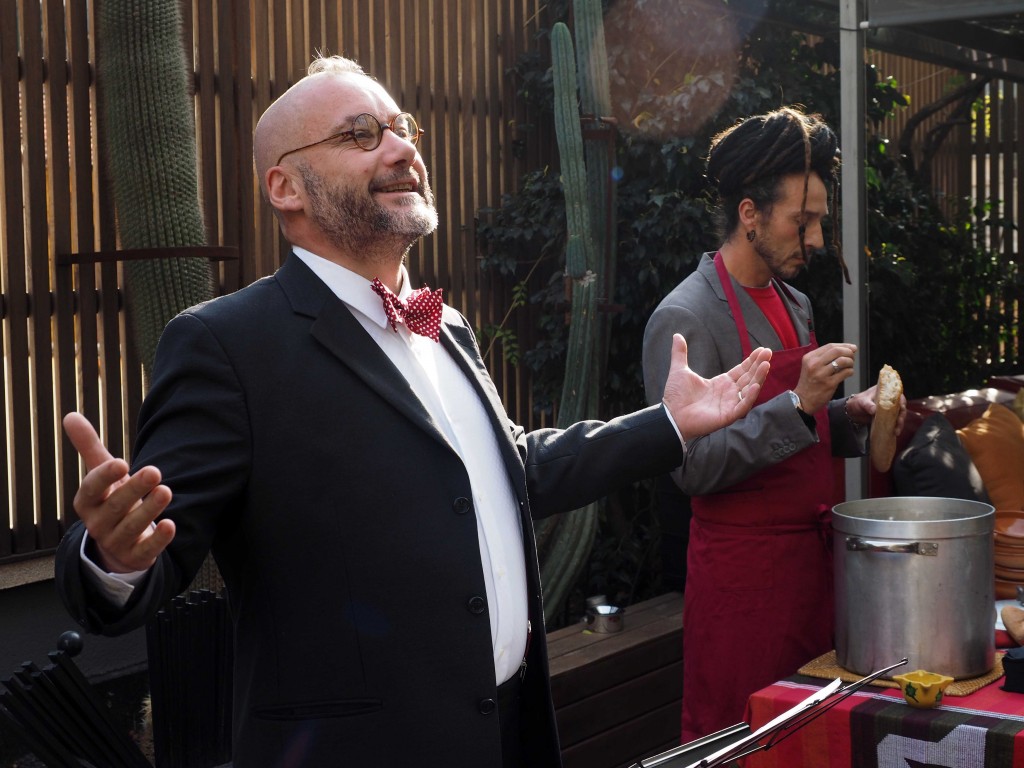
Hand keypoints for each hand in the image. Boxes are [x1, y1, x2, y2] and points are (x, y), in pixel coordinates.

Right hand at [63, 412, 174, 573]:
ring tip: (166, 491)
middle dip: (134, 489)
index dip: (104, 476)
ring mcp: (116, 542)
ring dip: (149, 510)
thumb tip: (70, 415)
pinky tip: (171, 525)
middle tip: (155, 471)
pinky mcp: (135, 557)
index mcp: (87, 501)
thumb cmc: (111, 500)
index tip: (121, 462)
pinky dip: (158, 539)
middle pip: (116, 506)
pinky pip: (146, 550)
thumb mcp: (100, 476)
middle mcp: (98, 523)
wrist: (118, 543)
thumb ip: (89, 447)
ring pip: (131, 526)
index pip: (91, 488)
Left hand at [662, 334, 771, 440]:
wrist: (670, 415)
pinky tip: (755, 385)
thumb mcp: (680, 370)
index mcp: (721, 383)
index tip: (761, 350)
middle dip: (759, 365)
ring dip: (759, 377)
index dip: (752, 360)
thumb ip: (680, 353)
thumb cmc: (675, 396)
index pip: (741, 370)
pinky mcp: (727, 416)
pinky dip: (749, 396)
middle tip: (768, 352)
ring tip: (766, 364)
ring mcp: (729, 405)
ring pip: (749, 390)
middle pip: (749, 377)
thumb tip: (677, 335)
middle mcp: (728, 394)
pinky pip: (742, 406)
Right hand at [793, 342, 857, 413]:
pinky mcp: (829, 384)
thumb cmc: (810, 383)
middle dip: (849, 352)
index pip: (830, 346)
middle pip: (837, 351)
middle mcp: (814, 364)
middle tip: (852, 356)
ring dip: (850, 362)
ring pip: (842, 361)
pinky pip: (845, 372)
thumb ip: (824, 357)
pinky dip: (850, 371)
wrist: (803, 400)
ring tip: (850, 366)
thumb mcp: (810, 366)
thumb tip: (846, 349)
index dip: (844, 345)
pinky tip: (848, 373)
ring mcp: (821, 374)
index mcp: (809, 358)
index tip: (851, 347)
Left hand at [845, 386, 908, 433]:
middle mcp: (889, 400)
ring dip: (900, 423)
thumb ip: (868, 405)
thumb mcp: (862, 402)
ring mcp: (888, 410)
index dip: (902, 401)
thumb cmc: (857, 402)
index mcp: (885, 392)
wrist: (852, 411)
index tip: (901, 407)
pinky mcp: (886, 418)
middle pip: (901, 407)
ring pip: (898, 416)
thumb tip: (874, 410)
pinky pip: (893, 422)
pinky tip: (895, 432)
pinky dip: (895, 427)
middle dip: (902, 415)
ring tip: (896, 430)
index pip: (897, 395)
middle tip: (899, 421)